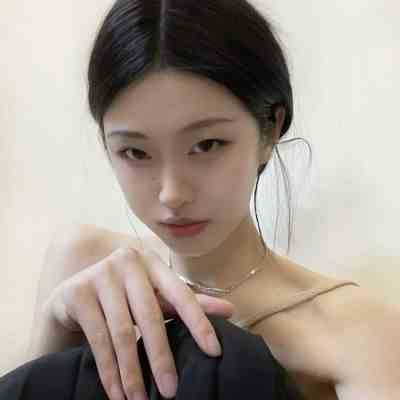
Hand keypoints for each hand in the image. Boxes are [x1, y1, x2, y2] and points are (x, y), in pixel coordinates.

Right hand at [43, 246, 234, 399]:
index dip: (199, 322)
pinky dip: (109, 369)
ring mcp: (100, 274)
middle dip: (161, 357)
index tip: (214, 351)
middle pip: (150, 315)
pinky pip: (98, 337)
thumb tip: (230, 310)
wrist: (74, 295)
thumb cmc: (124, 296)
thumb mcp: (156, 296)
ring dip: (132, 371)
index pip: (181, 294)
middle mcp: (127, 262)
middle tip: (171, 391)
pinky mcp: (78, 292)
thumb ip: (188, 303)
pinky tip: (117, 392)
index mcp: (152, 262)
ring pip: (122, 331)